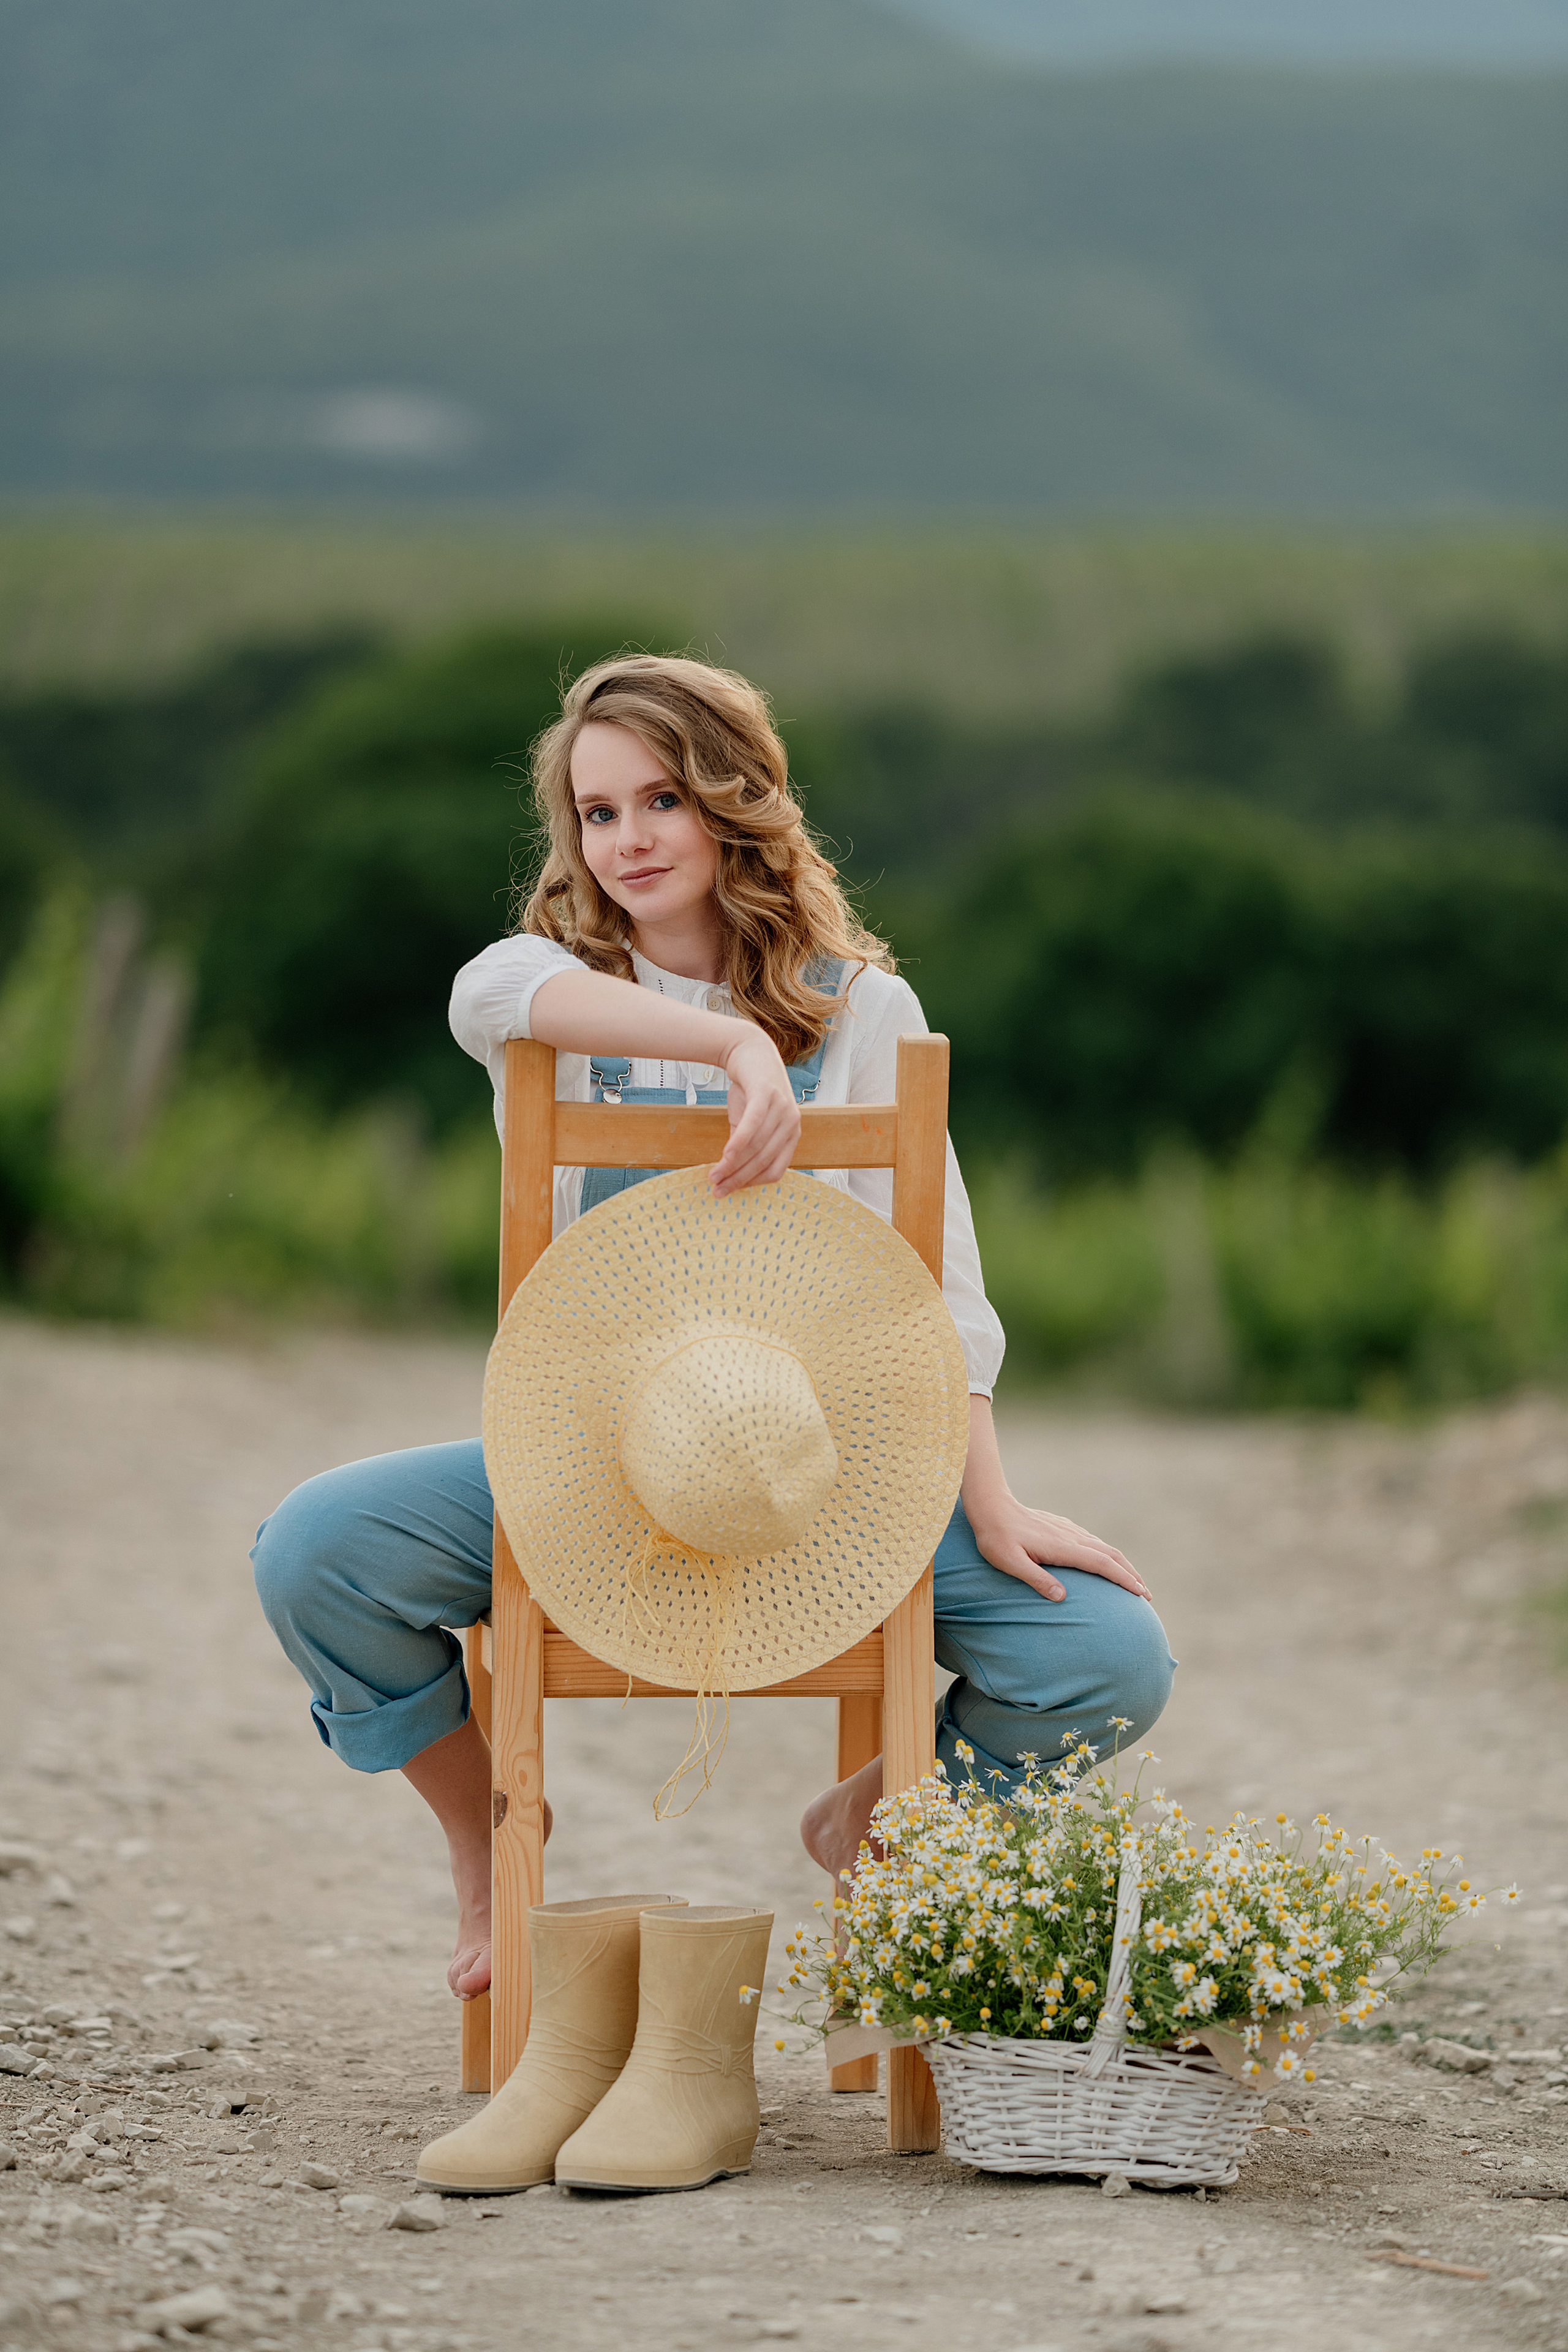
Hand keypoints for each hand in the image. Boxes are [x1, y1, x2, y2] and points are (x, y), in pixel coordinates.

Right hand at [711, 1025, 800, 1197]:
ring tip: (713, 1175)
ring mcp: (783, 1108)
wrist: (749, 1050)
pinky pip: (753, 1126)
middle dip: (738, 1179)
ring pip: (757, 1147)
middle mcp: (792, 1123)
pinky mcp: (767, 1094)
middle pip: (764, 1161)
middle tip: (716, 1189)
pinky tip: (725, 1156)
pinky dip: (739, 1143)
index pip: (775, 1170)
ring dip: (732, 1165)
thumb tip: (730, 1173)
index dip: (751, 1184)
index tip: (729, 1191)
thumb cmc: (749, 1089)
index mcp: (791, 1134)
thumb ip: (746, 1145)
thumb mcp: (749, 1121)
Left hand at [966, 1493, 1151, 1604]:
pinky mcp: (1062, 1527)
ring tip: (1133, 1582)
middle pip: (1111, 1555)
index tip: (1141, 1594)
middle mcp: (1071, 1537)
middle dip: (1131, 1575)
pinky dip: (1107, 1554)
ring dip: (1122, 1564)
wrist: (991, 1507)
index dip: (1123, 1579)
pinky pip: (1092, 1541)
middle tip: (1146, 1595)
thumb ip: (1036, 1579)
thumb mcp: (1010, 1562)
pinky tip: (1106, 1562)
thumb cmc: (996, 1538)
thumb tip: (1062, 1597)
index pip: (1102, 1564)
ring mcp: (1068, 1530)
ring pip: (1104, 1547)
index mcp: (1063, 1547)